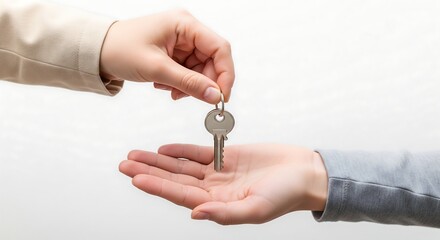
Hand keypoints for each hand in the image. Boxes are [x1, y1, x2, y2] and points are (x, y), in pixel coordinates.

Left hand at [100, 10, 233, 102]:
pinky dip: (181, 84)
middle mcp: (187, 30)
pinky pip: (190, 73)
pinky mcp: (176, 53)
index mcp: (185, 24)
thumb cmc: (120, 50)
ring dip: (190, 86)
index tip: (222, 96)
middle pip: (212, 61)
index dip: (225, 74)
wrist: (98, 52)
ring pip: (201, 70)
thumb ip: (189, 83)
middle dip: (204, 83)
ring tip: (169, 90)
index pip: (219, 48)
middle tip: (190, 97)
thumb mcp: (156, 69)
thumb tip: (215, 96)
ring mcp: (182, 42)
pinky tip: (164, 86)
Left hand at [119, 144, 327, 224]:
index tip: (136, 177)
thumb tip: (195, 214)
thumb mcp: (256, 208)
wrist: (305, 173)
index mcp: (218, 204)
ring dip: (158, 160)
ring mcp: (218, 173)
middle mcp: (213, 189)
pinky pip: (198, 153)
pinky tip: (164, 149)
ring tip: (135, 155)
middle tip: (124, 164)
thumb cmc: (286, 195)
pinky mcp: (226, 156)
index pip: (180, 195)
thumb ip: (225, 213)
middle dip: (148, 172)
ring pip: (181, 165)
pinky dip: (181, 150)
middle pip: (173, 179)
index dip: (157, 186)